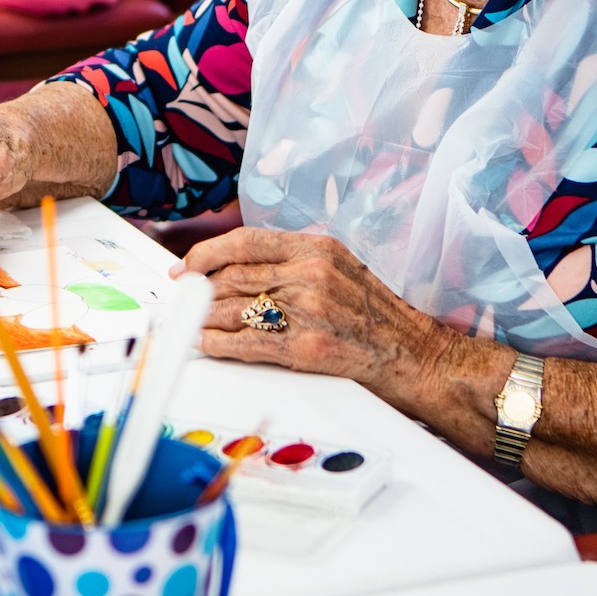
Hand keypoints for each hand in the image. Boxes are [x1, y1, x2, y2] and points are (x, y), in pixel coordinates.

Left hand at [176, 227, 460, 415]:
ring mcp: (308, 311)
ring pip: (233, 308)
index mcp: (317, 248)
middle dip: (198, 289)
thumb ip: (293, 262)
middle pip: (233, 275)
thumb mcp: (339, 268)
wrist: (414, 355)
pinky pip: (246, 343)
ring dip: (202, 317)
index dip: (207, 252)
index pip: (246, 240)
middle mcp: (310, 274)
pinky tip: (206, 343)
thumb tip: (237, 268)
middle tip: (182, 297)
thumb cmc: (376, 316)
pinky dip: (218, 343)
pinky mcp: (306, 348)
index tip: (187, 266)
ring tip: (187, 321)